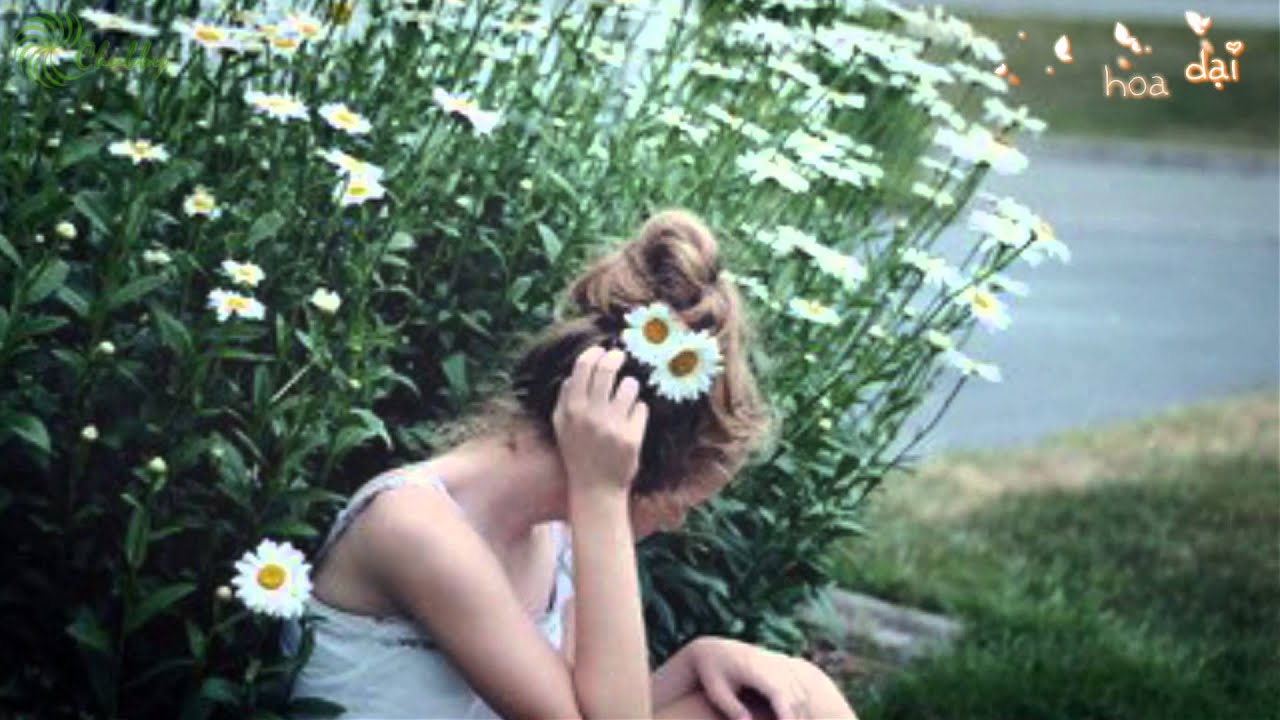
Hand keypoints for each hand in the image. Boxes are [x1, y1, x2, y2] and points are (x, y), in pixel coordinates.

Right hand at [552, 345, 648, 495]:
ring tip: (626, 397)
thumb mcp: (561, 427)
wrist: (595, 488)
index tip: (603, 351)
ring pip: (630, 386)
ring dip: (630, 387)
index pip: (583, 367)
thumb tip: (573, 375)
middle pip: (608, 370)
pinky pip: (641, 408)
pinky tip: (630, 423)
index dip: (595, 353)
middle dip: (616, 358)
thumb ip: (564, 400)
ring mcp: (613, 426)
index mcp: (572, 410)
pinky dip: (638, 412)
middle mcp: (591, 415)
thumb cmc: (577, 454)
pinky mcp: (632, 437)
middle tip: (620, 357)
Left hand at [689, 636, 815, 719]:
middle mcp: (770, 664)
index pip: (779, 693)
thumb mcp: (716, 691)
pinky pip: (798, 686)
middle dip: (797, 718)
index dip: (786, 714)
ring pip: (800, 692)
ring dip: (800, 713)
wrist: (712, 648)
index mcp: (755, 669)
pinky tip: (791, 717)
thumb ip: (732, 708)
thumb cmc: (711, 672)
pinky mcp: (779, 665)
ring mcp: (776, 663)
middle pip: (795, 695)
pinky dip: (799, 704)